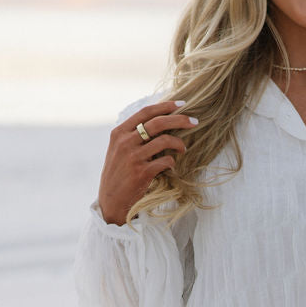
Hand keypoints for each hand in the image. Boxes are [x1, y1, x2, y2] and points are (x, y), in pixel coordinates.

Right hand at [97, 99, 198, 225]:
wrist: (111, 202)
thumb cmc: (118, 174)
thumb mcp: (118, 150)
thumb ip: (132, 135)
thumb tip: (158, 121)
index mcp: (119, 133)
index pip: (145, 112)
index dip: (165, 106)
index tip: (181, 104)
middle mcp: (125, 142)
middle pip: (158, 123)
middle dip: (180, 119)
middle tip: (194, 122)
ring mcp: (133, 157)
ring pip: (165, 140)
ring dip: (179, 143)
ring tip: (183, 148)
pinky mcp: (142, 172)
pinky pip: (166, 161)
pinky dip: (172, 162)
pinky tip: (171, 166)